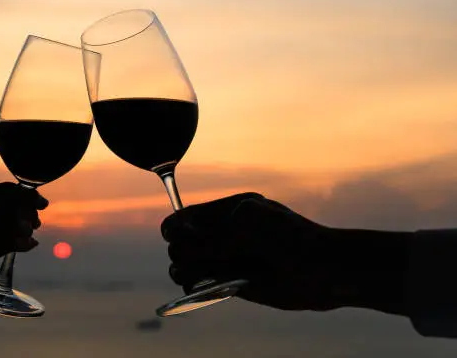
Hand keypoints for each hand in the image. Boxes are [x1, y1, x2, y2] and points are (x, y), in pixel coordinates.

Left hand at [0, 182, 47, 300]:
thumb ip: (4, 237)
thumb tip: (32, 236)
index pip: (4, 191)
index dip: (26, 196)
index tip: (44, 205)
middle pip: (7, 203)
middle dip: (24, 213)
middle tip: (35, 226)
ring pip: (5, 219)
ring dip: (20, 227)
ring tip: (28, 238)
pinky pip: (0, 234)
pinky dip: (12, 238)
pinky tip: (24, 245)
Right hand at [161, 193, 341, 311]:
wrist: (325, 270)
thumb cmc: (289, 238)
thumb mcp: (246, 226)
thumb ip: (210, 236)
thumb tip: (178, 247)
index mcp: (227, 212)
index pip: (186, 217)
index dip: (175, 227)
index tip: (175, 236)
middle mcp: (224, 236)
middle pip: (181, 243)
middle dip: (182, 251)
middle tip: (200, 257)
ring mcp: (228, 261)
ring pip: (187, 266)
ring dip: (184, 270)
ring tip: (194, 276)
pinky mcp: (234, 285)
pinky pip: (202, 287)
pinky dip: (195, 287)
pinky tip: (199, 287)